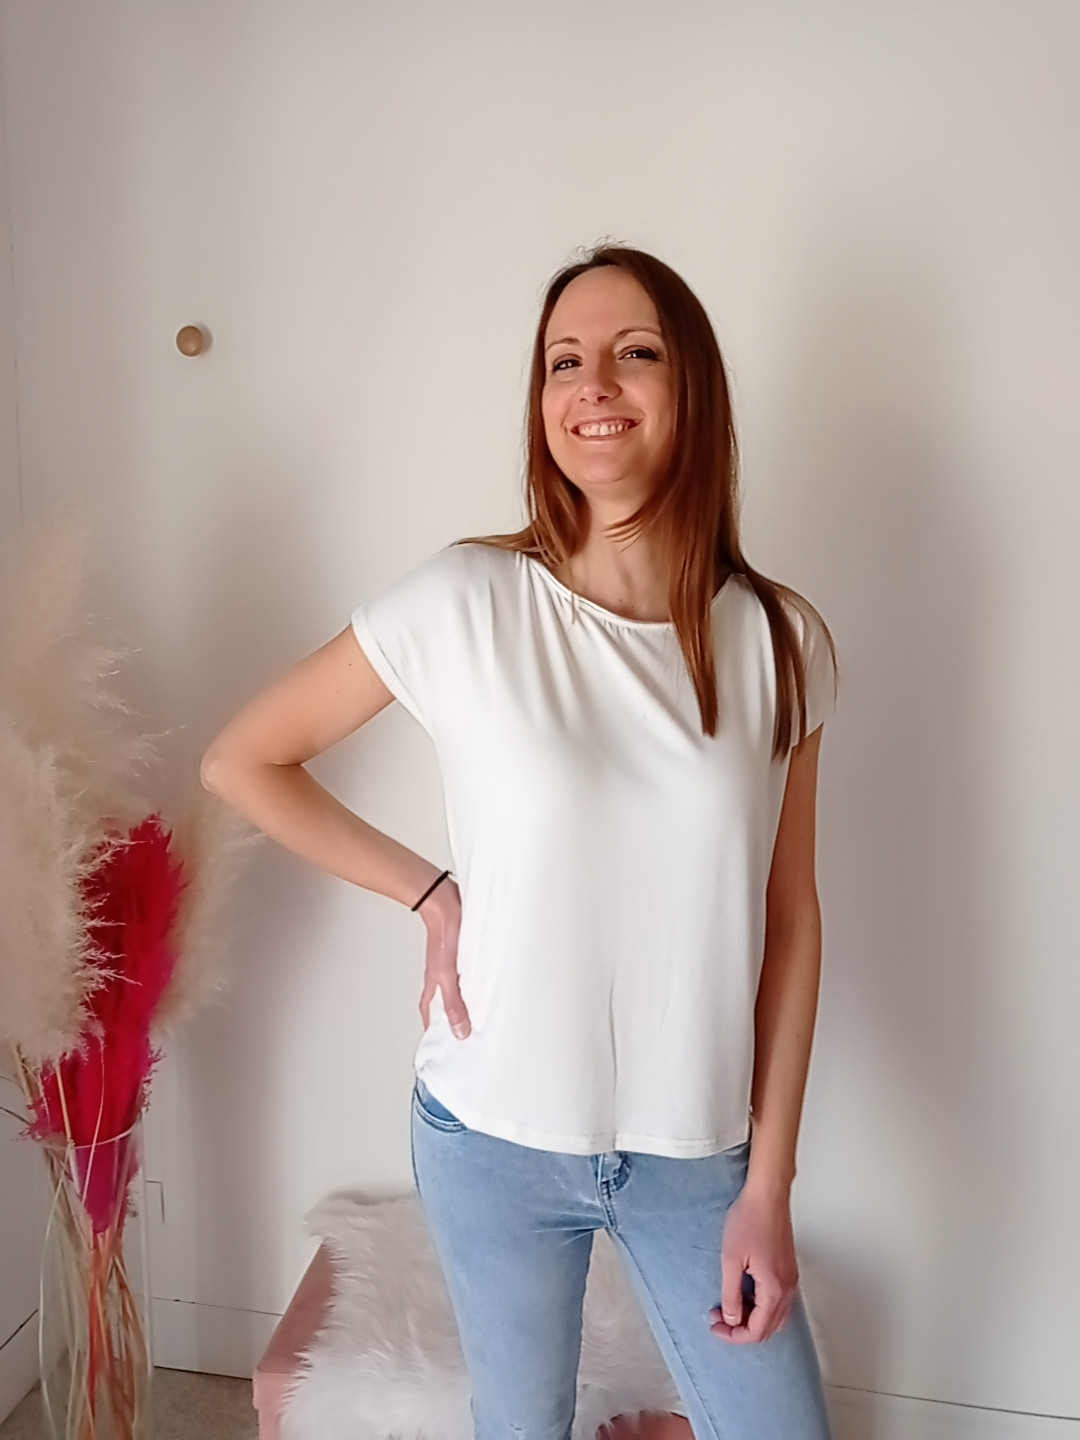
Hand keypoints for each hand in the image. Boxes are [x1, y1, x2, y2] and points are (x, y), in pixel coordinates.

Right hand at [416, 877, 470, 1038]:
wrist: (446, 903)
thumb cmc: (443, 933)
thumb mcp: (448, 975)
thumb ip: (453, 1002)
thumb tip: (460, 1030)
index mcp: (434, 986)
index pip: (432, 1016)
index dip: (437, 1033)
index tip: (445, 1049)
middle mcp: (442, 978)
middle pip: (445, 1005)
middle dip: (454, 1019)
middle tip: (468, 1035)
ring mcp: (452, 966)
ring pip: (457, 990)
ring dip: (466, 1001)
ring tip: (480, 1014)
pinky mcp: (463, 954)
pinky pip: (468, 975)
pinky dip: (475, 984)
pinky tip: (485, 984)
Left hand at [709, 1186, 797, 1344]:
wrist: (767, 1194)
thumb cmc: (749, 1220)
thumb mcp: (731, 1260)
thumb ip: (731, 1294)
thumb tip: (731, 1319)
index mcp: (774, 1290)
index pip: (757, 1331)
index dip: (734, 1336)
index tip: (715, 1328)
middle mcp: (788, 1289)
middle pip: (768, 1329)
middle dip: (742, 1330)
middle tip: (719, 1319)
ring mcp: (791, 1280)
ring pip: (775, 1317)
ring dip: (752, 1319)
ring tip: (728, 1308)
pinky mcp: (788, 1270)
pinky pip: (778, 1302)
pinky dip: (761, 1307)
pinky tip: (743, 1295)